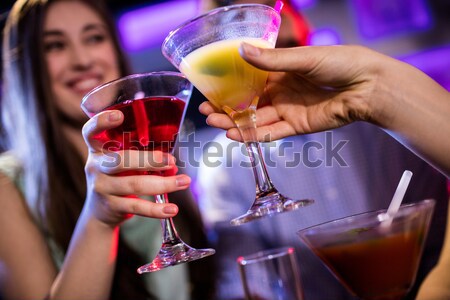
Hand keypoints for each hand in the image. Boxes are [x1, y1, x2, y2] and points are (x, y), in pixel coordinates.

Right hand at [82, 110, 190, 225]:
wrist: (99, 212)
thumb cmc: (117, 177)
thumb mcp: (122, 162)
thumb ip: (142, 156)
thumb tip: (172, 162)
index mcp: (98, 149)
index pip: (91, 131)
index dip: (101, 122)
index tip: (118, 115)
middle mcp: (96, 166)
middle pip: (120, 160)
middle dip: (149, 160)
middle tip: (172, 160)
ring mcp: (101, 187)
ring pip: (134, 184)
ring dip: (163, 184)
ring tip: (184, 181)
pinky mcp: (111, 206)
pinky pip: (136, 206)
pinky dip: (156, 209)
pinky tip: (172, 209)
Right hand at [200, 44, 385, 141]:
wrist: (368, 85)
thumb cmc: (340, 63)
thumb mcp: (303, 58)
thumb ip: (272, 59)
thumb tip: (242, 50)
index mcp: (281, 71)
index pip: (248, 81)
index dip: (229, 86)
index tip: (211, 89)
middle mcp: (281, 92)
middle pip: (248, 103)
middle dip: (227, 108)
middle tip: (207, 111)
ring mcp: (288, 110)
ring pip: (256, 119)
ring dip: (236, 123)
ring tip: (215, 123)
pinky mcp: (297, 126)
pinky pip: (272, 132)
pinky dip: (254, 135)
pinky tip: (236, 134)